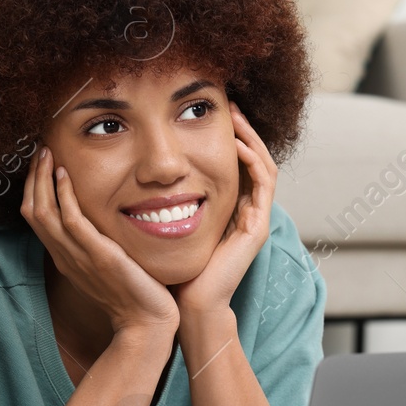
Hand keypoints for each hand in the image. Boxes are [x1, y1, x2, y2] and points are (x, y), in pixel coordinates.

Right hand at [21, 145, 178, 333]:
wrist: (146, 323)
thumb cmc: (134, 293)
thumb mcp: (108, 265)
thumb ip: (98, 244)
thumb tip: (101, 221)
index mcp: (66, 258)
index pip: (36, 218)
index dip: (34, 188)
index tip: (42, 164)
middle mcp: (66, 256)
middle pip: (32, 211)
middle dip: (33, 178)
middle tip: (40, 151)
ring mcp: (79, 257)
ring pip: (43, 213)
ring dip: (42, 179)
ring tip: (47, 154)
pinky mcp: (98, 255)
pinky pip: (71, 221)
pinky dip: (63, 195)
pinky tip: (65, 175)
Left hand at [171, 100, 274, 316]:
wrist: (188, 302)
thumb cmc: (175, 267)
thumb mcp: (169, 222)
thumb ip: (167, 199)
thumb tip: (142, 171)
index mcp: (229, 209)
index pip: (237, 162)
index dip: (230, 135)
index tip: (212, 112)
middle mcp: (247, 210)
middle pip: (254, 158)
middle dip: (243, 128)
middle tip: (229, 103)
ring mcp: (256, 218)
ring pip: (263, 164)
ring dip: (251, 137)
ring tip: (235, 115)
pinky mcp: (257, 226)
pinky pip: (263, 183)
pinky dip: (252, 159)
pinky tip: (236, 144)